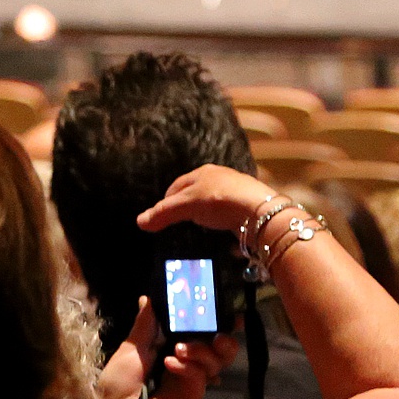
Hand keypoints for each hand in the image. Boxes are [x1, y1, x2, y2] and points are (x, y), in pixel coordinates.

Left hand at [95, 296, 237, 398]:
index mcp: (170, 346)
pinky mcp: (193, 395)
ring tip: (180, 349)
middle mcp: (185, 361)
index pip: (199, 329)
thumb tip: (147, 298)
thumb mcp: (131, 348)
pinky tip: (171, 364)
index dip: (213, 319)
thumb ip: (146, 324)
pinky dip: (188, 367)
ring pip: (216, 359)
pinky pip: (201, 375)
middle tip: (217, 333)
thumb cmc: (118, 383)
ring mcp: (191, 379)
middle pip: (219, 346)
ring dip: (201, 349)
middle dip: (223, 336)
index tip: (223, 307)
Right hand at [136, 165, 272, 235]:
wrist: (259, 210)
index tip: (160, 215)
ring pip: (211, 199)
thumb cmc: (221, 201)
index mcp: (203, 172)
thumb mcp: (187, 206)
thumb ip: (164, 213)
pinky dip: (218, 216)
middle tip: (176, 220)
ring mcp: (234, 189)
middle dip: (184, 204)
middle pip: (194, 191)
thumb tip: (139, 222)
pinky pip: (226, 208)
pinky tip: (219, 225)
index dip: (166, 200)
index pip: (177, 185)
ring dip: (202, 210)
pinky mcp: (246, 203)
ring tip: (197, 224)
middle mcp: (219, 176)